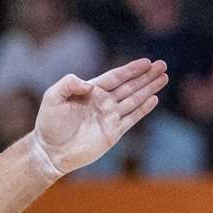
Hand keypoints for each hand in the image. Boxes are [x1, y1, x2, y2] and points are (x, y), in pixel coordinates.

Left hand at [32, 58, 168, 174]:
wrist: (50, 151)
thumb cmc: (49, 124)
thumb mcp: (52, 97)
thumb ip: (68, 84)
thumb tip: (89, 85)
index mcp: (91, 92)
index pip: (115, 77)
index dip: (131, 70)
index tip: (146, 62)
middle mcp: (103, 103)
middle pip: (129, 86)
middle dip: (146, 76)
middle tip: (162, 65)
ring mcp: (109, 117)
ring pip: (134, 99)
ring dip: (149, 89)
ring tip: (164, 77)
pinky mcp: (113, 132)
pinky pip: (132, 118)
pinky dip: (143, 109)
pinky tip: (154, 99)